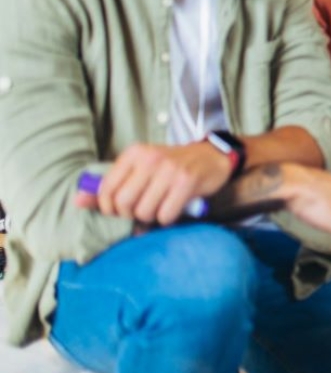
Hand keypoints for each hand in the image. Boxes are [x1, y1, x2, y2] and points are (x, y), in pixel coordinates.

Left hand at [75, 141, 233, 224]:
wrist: (211, 157)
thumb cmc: (170, 166)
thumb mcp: (139, 169)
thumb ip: (110, 185)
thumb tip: (77, 202)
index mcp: (134, 154)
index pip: (106, 190)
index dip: (110, 208)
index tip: (121, 210)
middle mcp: (150, 159)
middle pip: (123, 203)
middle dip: (130, 214)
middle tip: (142, 211)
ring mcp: (169, 169)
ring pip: (144, 211)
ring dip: (150, 218)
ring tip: (159, 208)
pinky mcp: (186, 182)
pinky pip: (165, 214)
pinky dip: (167, 219)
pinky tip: (173, 209)